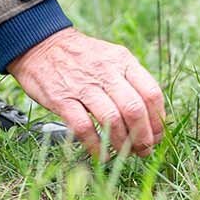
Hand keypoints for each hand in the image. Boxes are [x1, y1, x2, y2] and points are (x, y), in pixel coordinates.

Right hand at [7, 28, 165, 157]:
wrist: (41, 44)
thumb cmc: (82, 58)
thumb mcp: (111, 58)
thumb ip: (130, 81)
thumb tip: (152, 118)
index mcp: (123, 60)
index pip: (151, 92)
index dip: (158, 120)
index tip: (157, 136)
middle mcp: (106, 71)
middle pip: (134, 109)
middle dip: (143, 137)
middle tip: (144, 150)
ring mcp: (83, 85)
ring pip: (112, 120)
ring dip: (123, 144)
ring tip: (126, 155)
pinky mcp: (62, 99)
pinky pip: (84, 127)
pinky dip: (96, 146)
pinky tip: (102, 155)